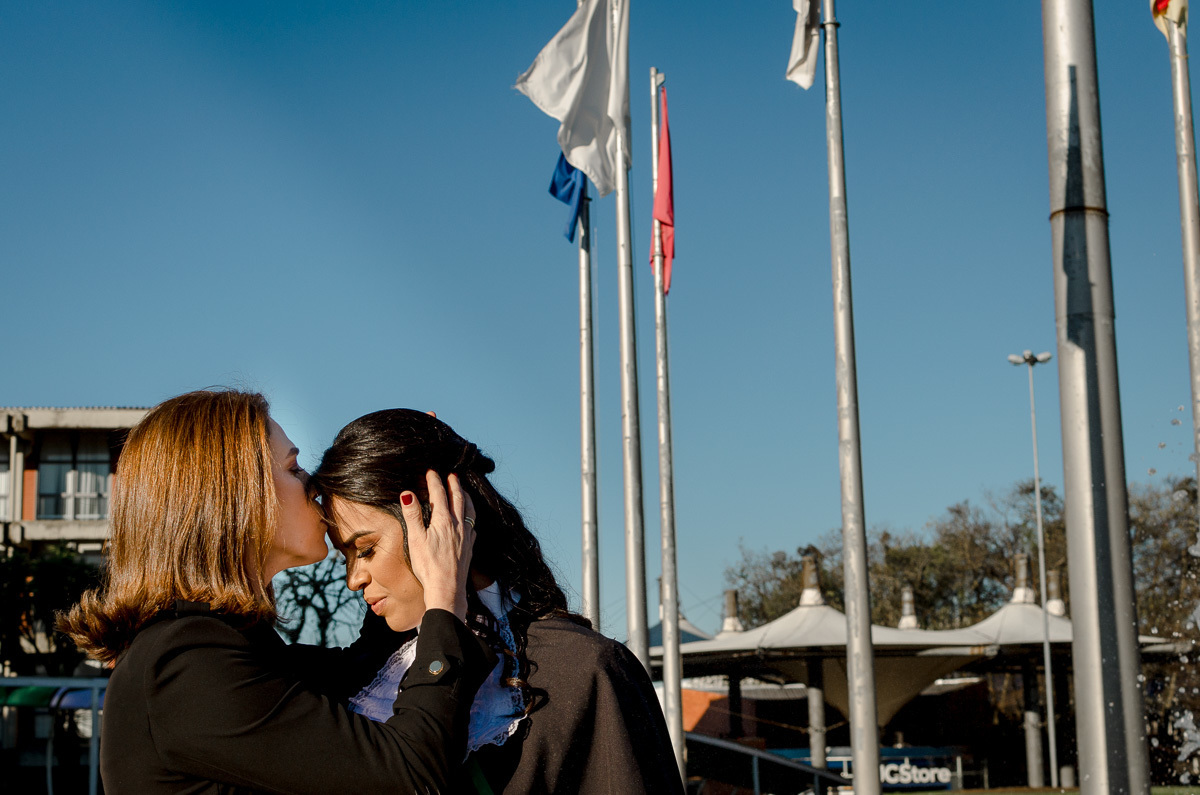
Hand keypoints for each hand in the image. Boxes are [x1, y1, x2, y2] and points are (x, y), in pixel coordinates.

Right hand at [399, 470, 475, 620]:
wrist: (447, 589)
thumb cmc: (429, 566)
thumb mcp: (416, 539)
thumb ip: (412, 515)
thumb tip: (407, 493)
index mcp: (444, 521)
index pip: (439, 495)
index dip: (435, 482)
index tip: (431, 472)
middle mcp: (458, 526)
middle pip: (458, 499)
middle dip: (454, 485)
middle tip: (452, 475)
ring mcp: (466, 537)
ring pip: (469, 510)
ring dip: (466, 497)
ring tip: (464, 491)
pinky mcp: (470, 547)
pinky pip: (473, 524)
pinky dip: (470, 515)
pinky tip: (469, 519)